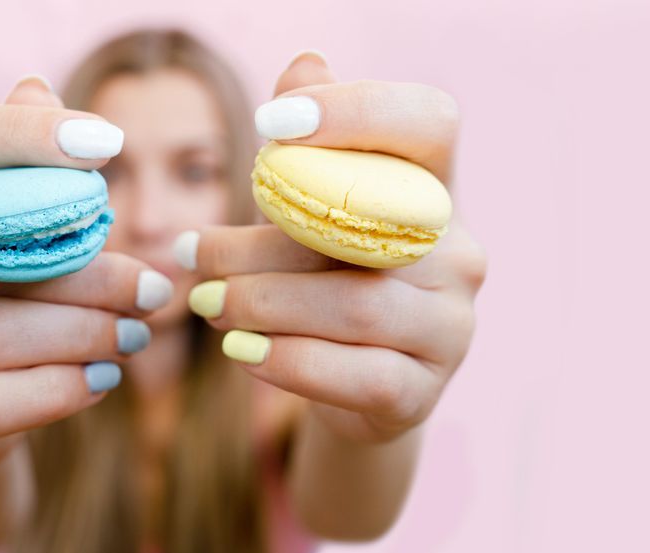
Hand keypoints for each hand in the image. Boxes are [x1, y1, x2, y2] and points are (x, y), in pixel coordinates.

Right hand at [0, 77, 171, 476]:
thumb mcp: (4, 240)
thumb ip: (18, 172)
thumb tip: (38, 88)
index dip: (25, 137)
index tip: (108, 145)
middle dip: (87, 270)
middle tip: (156, 290)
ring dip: (80, 334)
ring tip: (136, 338)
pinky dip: (50, 392)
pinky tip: (100, 382)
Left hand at [179, 54, 486, 442]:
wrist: (355, 390)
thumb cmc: (325, 283)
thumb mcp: (312, 215)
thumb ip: (308, 151)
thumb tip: (303, 62)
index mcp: (436, 192)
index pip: (429, 123)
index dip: (355, 111)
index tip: (267, 126)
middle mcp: (460, 254)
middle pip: (364, 226)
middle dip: (260, 241)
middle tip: (189, 253)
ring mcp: (451, 328)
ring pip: (355, 305)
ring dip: (262, 303)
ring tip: (204, 305)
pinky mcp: (423, 392)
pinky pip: (355, 375)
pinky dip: (287, 362)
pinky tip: (241, 354)